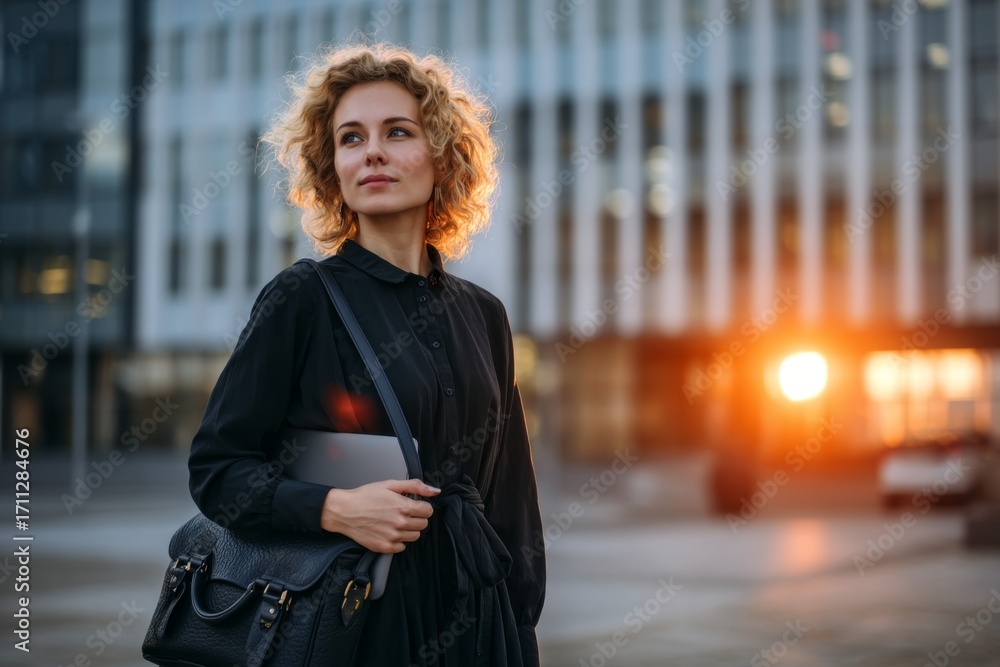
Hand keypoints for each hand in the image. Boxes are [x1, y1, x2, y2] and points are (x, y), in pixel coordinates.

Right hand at [320, 479, 440, 552]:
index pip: (428, 511)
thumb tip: (435, 491)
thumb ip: (415, 486)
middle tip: (403, 513)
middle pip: (423, 524)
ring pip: (415, 536)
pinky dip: (399, 541)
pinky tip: (389, 531)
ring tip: (395, 522)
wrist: (344, 511)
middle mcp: (400, 523)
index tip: (413, 505)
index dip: (422, 507)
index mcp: (403, 506)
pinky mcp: (385, 548)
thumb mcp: (390, 484)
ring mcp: (392, 537)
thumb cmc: (365, 496)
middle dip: (417, 517)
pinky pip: (402, 547)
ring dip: (409, 529)